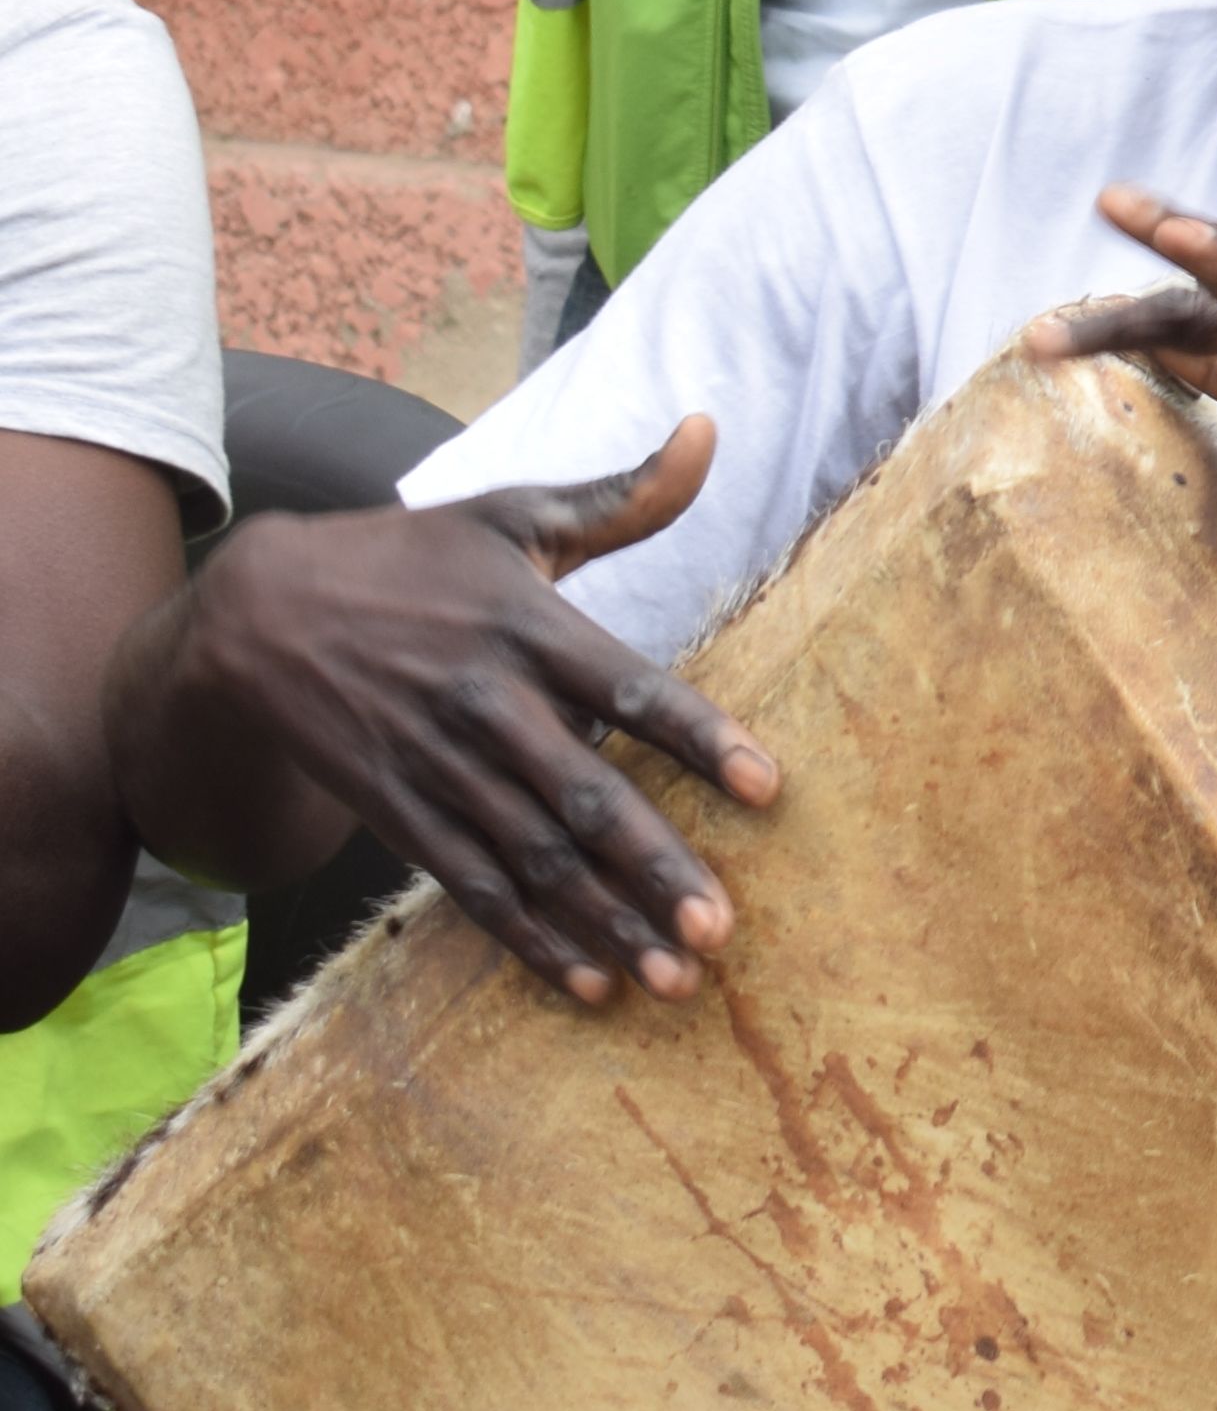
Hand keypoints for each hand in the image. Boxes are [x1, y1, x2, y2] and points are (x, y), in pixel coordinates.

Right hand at [156, 422, 776, 1002]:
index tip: (769, 789)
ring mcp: (438, 766)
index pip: (632, 691)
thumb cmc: (411, 557)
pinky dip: (529, 937)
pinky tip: (588, 980)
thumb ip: (621, 496)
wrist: (253, 612)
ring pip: (534, 857)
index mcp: (528, 627)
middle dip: (654, 866)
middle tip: (721, 928)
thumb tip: (710, 430)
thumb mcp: (511, 514)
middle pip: (584, 795)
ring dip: (604, 921)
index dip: (701, 740)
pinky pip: (471, 885)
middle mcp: (486, 704)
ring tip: (675, 978)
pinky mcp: (397, 811)